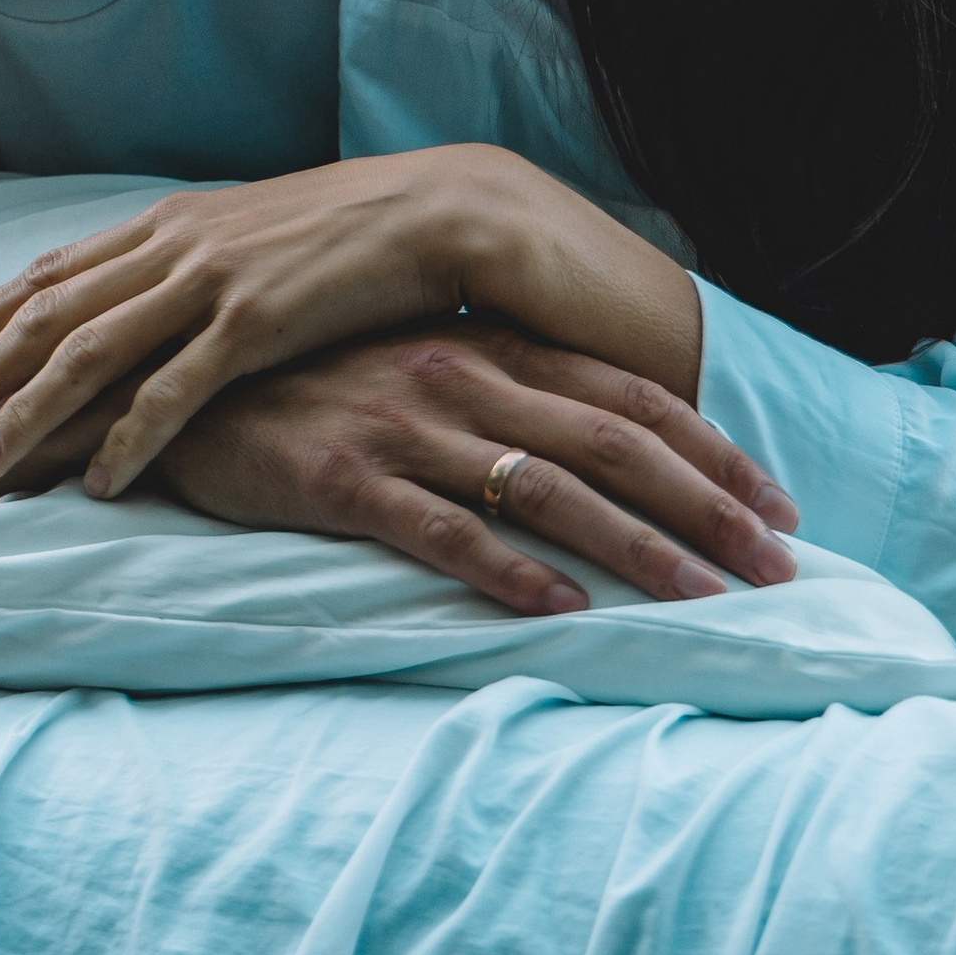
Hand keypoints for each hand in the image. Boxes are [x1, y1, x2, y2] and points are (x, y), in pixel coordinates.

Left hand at [0, 148, 701, 497]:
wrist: (443, 209)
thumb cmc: (355, 231)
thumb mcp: (258, 234)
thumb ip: (199, 263)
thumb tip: (156, 295)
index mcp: (171, 222)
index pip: (58, 270)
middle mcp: (175, 245)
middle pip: (52, 313)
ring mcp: (211, 283)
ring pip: (92, 355)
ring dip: (29, 412)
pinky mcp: (256, 325)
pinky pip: (173, 393)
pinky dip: (127, 439)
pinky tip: (97, 480)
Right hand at [156, 324, 799, 615]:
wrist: (173, 385)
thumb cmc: (311, 386)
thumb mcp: (419, 366)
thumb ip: (506, 394)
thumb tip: (606, 448)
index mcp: (488, 345)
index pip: (633, 396)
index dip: (716, 452)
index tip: (781, 506)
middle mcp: (459, 377)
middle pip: (616, 444)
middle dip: (709, 508)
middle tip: (781, 568)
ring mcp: (402, 425)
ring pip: (548, 491)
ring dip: (639, 549)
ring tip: (705, 602)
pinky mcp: (342, 478)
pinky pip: (441, 531)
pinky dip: (509, 571)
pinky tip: (563, 609)